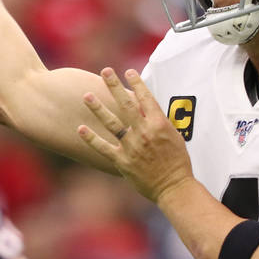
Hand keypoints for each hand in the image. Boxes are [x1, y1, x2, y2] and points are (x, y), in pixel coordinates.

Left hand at [77, 68, 194, 202]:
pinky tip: (80, 129)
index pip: (145, 98)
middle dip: (114, 86)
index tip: (128, 71)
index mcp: (159, 124)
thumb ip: (160, 123)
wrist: (173, 187)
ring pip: (111, 123)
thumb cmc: (178, 163)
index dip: (136, 83)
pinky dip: (91, 139)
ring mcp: (131, 146)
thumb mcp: (175, 137)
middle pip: (125, 104)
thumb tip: (151, 111)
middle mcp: (143, 132)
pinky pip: (103, 147)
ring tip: (87, 96)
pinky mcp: (122, 160)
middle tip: (105, 71)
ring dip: (98, 108)